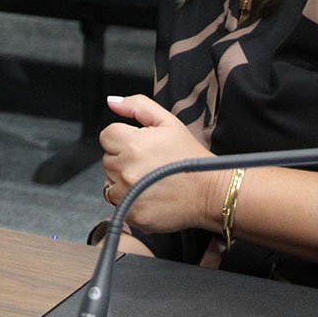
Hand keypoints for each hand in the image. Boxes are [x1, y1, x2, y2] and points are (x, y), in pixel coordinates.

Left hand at [99, 95, 227, 234]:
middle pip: (107, 158)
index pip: (107, 135)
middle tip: (148, 163)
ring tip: (147, 178)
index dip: (124, 138)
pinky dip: (127, 198)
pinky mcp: (131, 214)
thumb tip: (111, 102)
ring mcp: (127, 194)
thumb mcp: (168, 122)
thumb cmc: (189, 156)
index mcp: (133, 144)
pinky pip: (116, 202)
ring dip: (122, 178)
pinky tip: (147, 194)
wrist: (209, 192)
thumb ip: (137, 106)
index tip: (140, 145)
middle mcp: (126, 170)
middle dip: (123, 158)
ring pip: (109, 181)